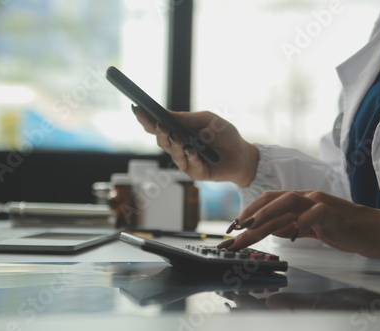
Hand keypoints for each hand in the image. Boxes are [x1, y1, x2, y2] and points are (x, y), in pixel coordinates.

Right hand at [132, 105, 258, 186]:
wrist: (242, 155)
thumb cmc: (224, 135)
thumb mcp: (207, 120)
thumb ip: (188, 118)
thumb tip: (168, 114)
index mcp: (179, 132)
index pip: (158, 126)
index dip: (146, 119)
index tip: (137, 109)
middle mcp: (179, 147)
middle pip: (161, 140)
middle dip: (158, 132)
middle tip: (158, 124)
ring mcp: (185, 161)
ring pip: (173, 153)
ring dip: (173, 144)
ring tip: (176, 136)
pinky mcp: (195, 173)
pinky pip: (189, 164)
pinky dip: (190, 156)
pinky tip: (192, 150)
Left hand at [219, 190, 379, 258]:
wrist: (375, 230)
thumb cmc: (342, 229)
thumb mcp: (308, 228)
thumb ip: (289, 226)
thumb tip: (266, 230)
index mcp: (298, 201)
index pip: (266, 203)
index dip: (247, 214)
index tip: (231, 230)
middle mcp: (305, 198)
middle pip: (271, 200)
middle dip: (249, 215)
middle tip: (233, 231)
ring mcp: (319, 202)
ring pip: (288, 200)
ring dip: (267, 213)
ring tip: (251, 227)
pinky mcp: (333, 213)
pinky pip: (315, 213)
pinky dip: (302, 223)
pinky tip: (293, 236)